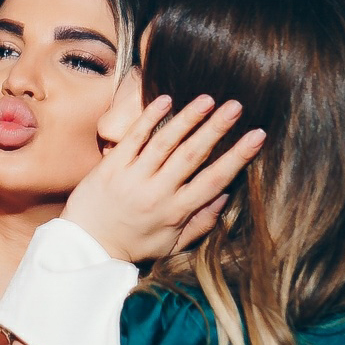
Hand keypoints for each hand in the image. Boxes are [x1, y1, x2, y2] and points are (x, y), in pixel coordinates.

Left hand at [64, 94, 265, 262]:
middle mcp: (157, 193)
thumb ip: (200, 223)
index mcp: (176, 212)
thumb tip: (225, 196)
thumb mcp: (171, 245)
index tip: (258, 136)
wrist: (86, 246)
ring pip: (165, 142)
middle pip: (192, 155)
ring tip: (208, 99)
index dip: (238, 157)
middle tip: (236, 106)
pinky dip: (150, 118)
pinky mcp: (111, 166)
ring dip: (188, 118)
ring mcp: (133, 177)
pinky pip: (134, 138)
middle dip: (217, 129)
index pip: (214, 180)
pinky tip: (167, 100)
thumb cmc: (132, 246)